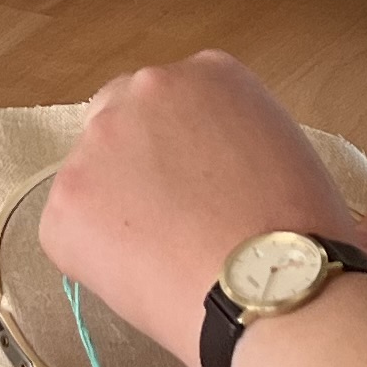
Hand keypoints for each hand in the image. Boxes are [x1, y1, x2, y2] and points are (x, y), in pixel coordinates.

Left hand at [41, 49, 358, 356]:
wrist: (271, 291)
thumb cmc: (300, 236)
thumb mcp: (285, 152)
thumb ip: (236, 138)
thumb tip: (215, 171)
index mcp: (209, 74)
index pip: (174, 100)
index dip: (181, 148)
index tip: (195, 184)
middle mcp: (148, 89)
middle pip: (122, 119)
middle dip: (135, 163)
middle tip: (166, 218)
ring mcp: (99, 142)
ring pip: (93, 175)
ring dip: (113, 209)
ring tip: (160, 259)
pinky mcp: (65, 199)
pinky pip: (69, 228)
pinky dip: (93, 256)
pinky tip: (139, 278)